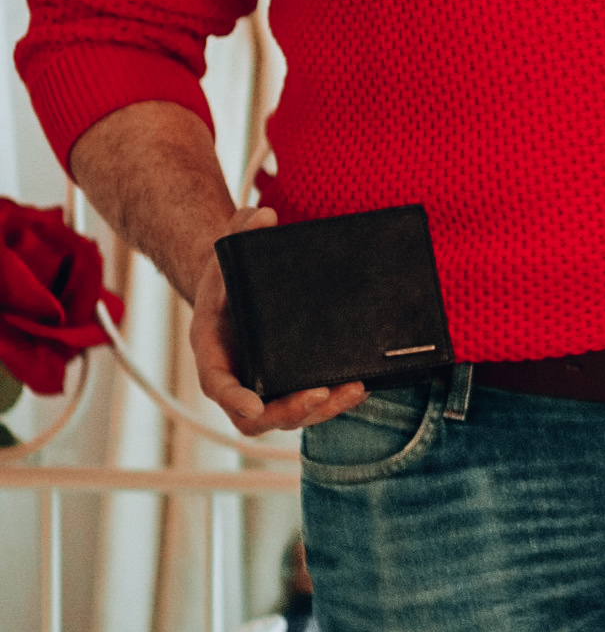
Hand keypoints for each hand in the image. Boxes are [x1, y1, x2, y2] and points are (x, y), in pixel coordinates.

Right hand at [190, 206, 364, 438]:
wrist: (235, 291)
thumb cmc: (228, 276)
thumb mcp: (227, 251)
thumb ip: (241, 231)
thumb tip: (264, 215)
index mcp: (213, 352)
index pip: (217, 386)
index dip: (234, 399)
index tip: (255, 405)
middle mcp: (236, 378)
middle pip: (257, 415)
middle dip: (290, 409)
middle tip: (321, 393)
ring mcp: (263, 387)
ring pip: (288, 416)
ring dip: (322, 410)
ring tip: (354, 389)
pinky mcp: (288, 386)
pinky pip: (309, 405)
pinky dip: (335, 401)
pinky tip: (363, 386)